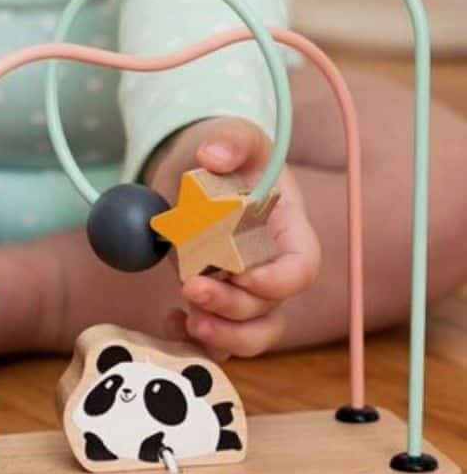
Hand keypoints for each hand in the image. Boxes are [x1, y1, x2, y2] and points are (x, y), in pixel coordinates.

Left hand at [145, 117, 320, 359]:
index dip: (279, 280)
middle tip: (192, 288)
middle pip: (268, 306)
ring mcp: (240, 289)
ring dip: (221, 335)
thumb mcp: (233, 135)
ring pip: (249, 334)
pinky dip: (194, 338)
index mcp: (286, 230)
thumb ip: (231, 139)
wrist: (196, 172)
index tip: (242, 274)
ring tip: (186, 319)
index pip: (301, 267)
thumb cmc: (227, 155)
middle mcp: (268, 267)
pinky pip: (214, 335)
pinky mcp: (213, 300)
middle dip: (232, 306)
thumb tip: (211, 156)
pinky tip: (171, 321)